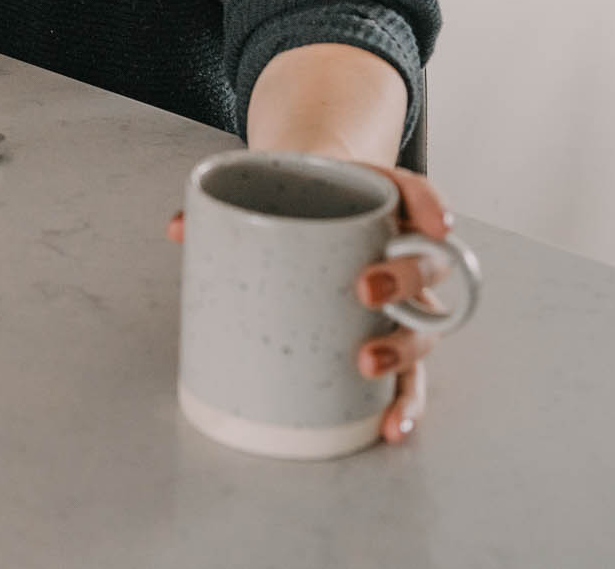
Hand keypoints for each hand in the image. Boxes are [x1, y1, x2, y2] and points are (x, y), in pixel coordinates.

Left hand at [165, 163, 453, 445]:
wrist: (312, 204)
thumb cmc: (299, 202)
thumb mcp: (268, 189)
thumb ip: (227, 206)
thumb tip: (179, 227)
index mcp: (380, 204)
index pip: (415, 193)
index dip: (430, 206)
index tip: (435, 222)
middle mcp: (404, 251)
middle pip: (427, 263)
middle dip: (403, 278)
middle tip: (363, 289)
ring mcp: (404, 299)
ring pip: (426, 323)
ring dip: (404, 348)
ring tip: (367, 362)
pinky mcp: (392, 337)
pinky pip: (412, 373)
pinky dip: (405, 400)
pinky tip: (391, 425)